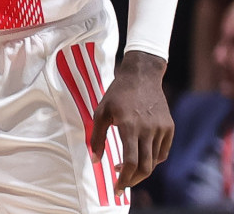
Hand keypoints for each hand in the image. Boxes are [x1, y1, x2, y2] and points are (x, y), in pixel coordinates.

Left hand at [91, 50, 171, 193]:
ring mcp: (162, 129)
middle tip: (121, 185)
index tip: (117, 188)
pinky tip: (140, 157)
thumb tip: (96, 161)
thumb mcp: (101, 112)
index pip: (130, 162)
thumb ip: (97, 138)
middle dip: (133, 180)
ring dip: (141, 169)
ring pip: (154, 161)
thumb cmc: (116, 94)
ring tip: (125, 168)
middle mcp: (149, 130)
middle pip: (145, 167)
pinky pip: (162, 152)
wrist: (142, 76)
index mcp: (129, 126)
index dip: (124, 178)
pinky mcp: (169, 128)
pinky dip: (152, 160)